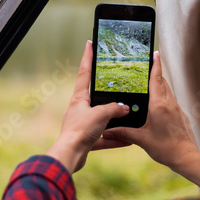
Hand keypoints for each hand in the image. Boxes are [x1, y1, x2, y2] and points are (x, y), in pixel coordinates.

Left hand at [45, 41, 129, 173]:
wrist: (70, 155)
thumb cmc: (80, 131)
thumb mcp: (101, 115)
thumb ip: (114, 109)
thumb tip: (124, 109)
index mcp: (79, 98)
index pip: (84, 72)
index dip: (87, 57)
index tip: (89, 43)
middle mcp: (79, 109)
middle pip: (95, 96)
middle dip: (107, 92)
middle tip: (118, 83)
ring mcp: (82, 123)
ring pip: (101, 118)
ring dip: (114, 119)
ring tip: (128, 116)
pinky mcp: (86, 138)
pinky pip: (104, 137)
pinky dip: (115, 139)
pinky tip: (128, 141)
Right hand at [95, 52, 199, 190]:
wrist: (187, 158)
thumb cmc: (166, 148)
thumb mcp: (142, 140)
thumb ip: (124, 133)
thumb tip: (107, 131)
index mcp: (159, 105)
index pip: (156, 80)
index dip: (155, 65)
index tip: (155, 53)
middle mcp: (169, 104)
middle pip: (162, 82)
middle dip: (156, 73)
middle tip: (147, 67)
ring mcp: (177, 109)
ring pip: (168, 92)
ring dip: (159, 86)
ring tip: (149, 86)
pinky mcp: (181, 115)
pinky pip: (171, 102)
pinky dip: (164, 98)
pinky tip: (157, 107)